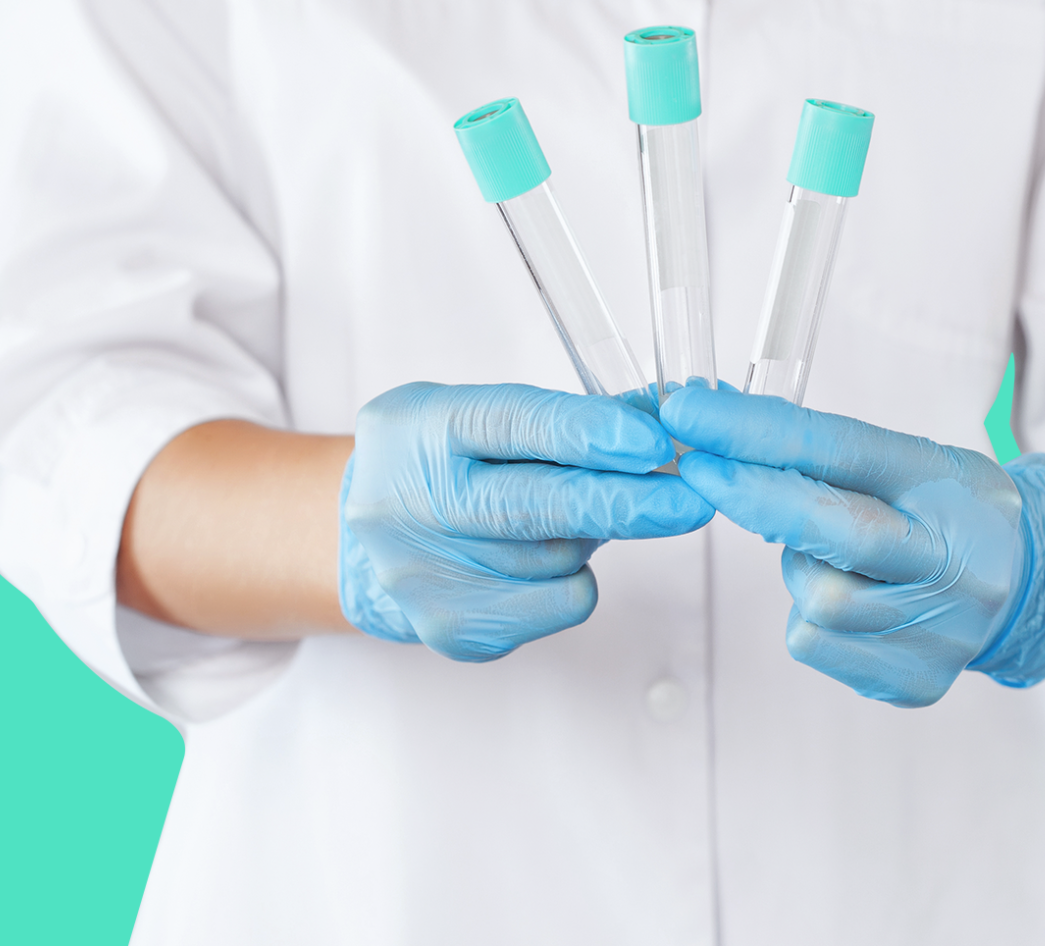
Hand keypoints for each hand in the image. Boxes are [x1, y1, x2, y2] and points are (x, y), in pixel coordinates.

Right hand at [342, 382, 713, 661]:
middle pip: (536, 505)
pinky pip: (559, 602)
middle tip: (691, 500)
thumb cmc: (438, 465)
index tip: (651, 441)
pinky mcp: (454, 628)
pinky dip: (573, 577)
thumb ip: (568, 418)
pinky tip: (540, 558)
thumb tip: (669, 418)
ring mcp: (427, 573)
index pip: (512, 424)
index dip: (586, 433)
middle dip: (625, 502)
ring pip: (560, 554)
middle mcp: (412, 499)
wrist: (353, 539)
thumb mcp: (480, 416)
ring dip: (592, 532)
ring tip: (562, 512)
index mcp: (422, 426)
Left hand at [661, 387, 1044, 706]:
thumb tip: (718, 427)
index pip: (844, 448)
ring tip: (836, 556)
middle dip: (754, 496)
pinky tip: (854, 600)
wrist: (1034, 587)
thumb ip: (827, 452)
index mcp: (948, 487)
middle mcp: (953, 561)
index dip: (758, 430)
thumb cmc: (954, 511)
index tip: (691, 410)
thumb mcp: (912, 461)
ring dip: (800, 568)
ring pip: (818, 598)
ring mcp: (938, 630)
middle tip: (698, 466)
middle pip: (837, 531)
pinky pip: (816, 643)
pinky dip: (813, 614)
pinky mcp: (912, 680)